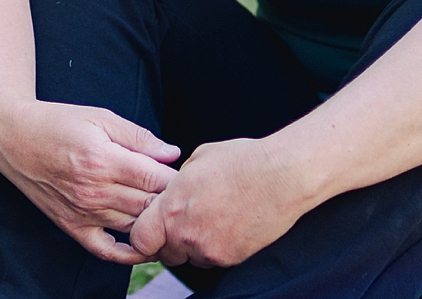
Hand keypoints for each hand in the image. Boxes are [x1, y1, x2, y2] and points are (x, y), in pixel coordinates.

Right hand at [0, 99, 181, 263]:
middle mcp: (93, 190)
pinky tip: (146, 245)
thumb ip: (138, 137)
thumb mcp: (100, 117)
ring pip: (133, 227)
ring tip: (171, 215)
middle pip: (148, 205)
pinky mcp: (71, 226)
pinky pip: (106, 250)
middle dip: (171, 201)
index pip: (154, 179)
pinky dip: (129, 254)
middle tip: (185, 196)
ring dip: (155, 223)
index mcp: (102, 159)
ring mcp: (82, 212)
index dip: (176, 179)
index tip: (189, 176)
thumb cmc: (58, 122)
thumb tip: (171, 154)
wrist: (14, 138)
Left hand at [128, 137, 302, 268]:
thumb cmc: (240, 161)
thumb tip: (171, 193)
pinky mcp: (232, 259)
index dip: (143, 235)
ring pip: (190, 258)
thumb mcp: (196, 161)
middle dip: (169, 241)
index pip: (141, 239)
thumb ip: (176, 185)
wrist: (281, 176)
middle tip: (184, 222)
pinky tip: (229, 225)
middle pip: (165, 254)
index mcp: (172, 209)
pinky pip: (213, 260)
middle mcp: (187, 235)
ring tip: (212, 219)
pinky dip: (216, 248)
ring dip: (194, 245)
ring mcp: (210, 251)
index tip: (150, 229)